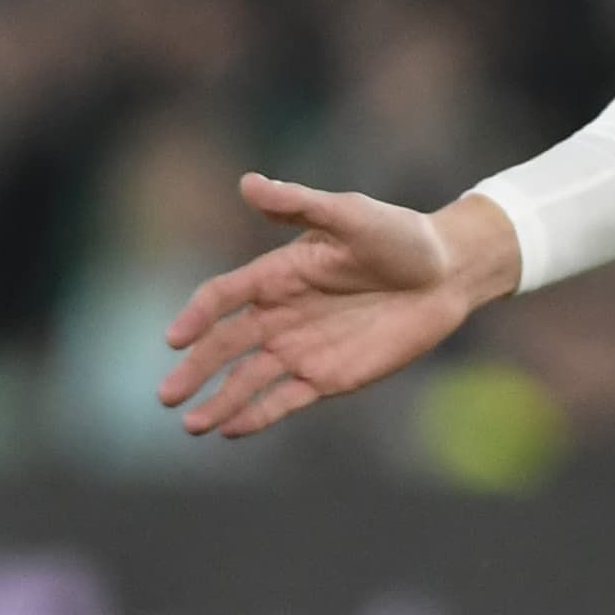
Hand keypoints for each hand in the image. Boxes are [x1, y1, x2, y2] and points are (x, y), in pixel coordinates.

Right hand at [155, 177, 521, 437]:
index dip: (197, 316)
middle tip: (166, 395)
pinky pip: (285, 399)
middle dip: (195, 370)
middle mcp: (280, 314)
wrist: (447, 273)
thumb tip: (248, 183)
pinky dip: (257, 415)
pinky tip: (230, 431)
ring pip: (247, 379)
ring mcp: (301, 348)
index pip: (223, 297)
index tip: (175, 339)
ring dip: (218, 401)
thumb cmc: (399, 237)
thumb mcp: (348, 215)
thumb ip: (299, 206)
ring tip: (191, 425)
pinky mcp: (328, 376)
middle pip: (225, 345)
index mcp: (277, 274)